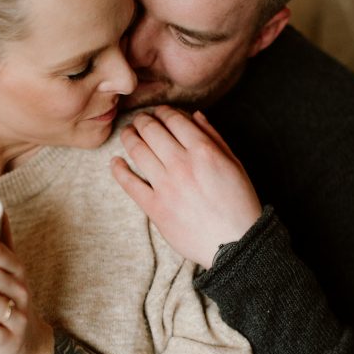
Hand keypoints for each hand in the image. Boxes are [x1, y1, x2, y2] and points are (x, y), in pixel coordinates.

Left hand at [111, 106, 261, 267]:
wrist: (235, 242)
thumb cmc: (238, 202)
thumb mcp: (234, 164)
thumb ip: (214, 137)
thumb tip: (195, 115)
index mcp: (203, 151)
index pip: (174, 119)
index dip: (163, 111)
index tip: (158, 112)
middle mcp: (181, 164)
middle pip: (151, 131)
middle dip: (143, 120)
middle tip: (140, 120)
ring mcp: (166, 186)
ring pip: (137, 151)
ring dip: (129, 137)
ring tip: (127, 133)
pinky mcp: (155, 208)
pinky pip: (129, 184)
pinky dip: (118, 170)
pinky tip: (115, 162)